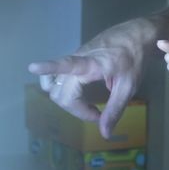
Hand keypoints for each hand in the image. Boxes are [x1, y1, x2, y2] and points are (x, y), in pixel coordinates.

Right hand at [28, 18, 153, 139]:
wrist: (135, 35)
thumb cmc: (135, 59)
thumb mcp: (129, 86)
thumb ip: (115, 110)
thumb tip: (105, 134)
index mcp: (92, 64)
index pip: (66, 64)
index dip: (48, 67)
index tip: (33, 66)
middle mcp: (77, 60)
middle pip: (60, 92)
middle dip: (76, 109)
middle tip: (98, 113)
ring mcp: (73, 58)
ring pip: (55, 86)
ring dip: (66, 101)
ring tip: (86, 105)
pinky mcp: (73, 59)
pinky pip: (57, 78)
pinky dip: (62, 90)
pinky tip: (75, 95)